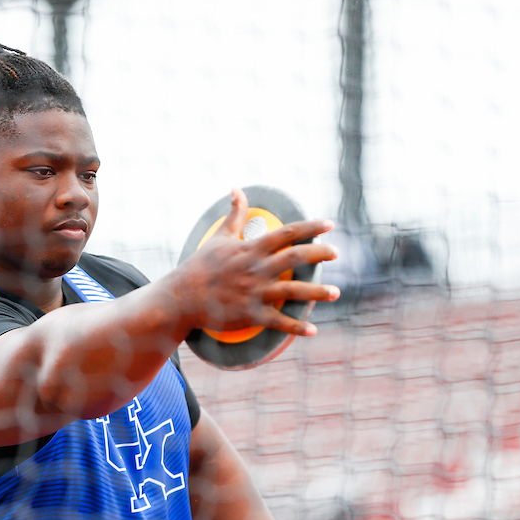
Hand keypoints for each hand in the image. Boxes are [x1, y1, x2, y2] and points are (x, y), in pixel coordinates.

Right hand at [170, 188, 339, 336]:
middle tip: (337, 253)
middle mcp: (256, 269)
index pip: (287, 233)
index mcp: (251, 249)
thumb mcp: (219, 237)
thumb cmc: (201, 266)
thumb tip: (236, 189)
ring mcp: (254, 292)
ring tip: (337, 292)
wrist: (182, 297)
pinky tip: (313, 330)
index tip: (330, 224)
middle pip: (296, 257)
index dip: (310, 227)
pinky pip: (279, 321)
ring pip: (293, 290)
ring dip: (317, 292)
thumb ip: (234, 214)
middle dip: (320, 254)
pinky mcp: (250, 314)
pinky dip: (297, 327)